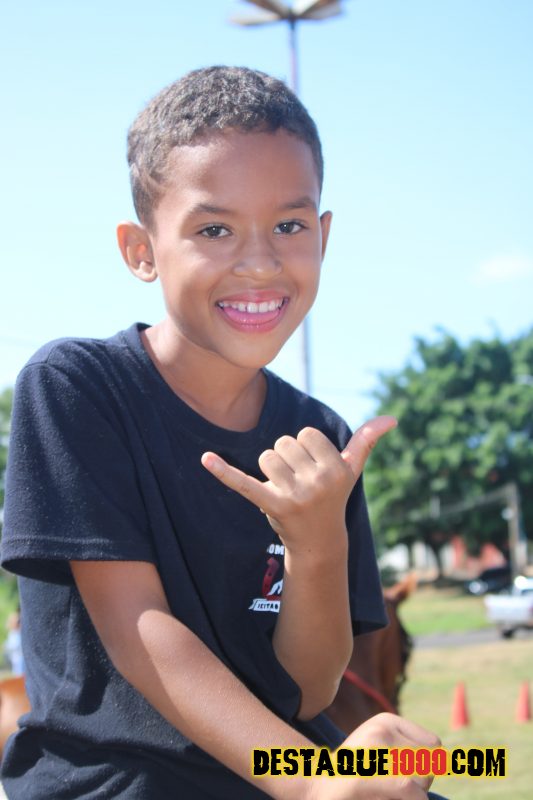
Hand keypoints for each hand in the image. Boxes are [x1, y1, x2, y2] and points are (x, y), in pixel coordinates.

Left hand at [201, 416, 395, 552]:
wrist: (319, 541)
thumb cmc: (333, 498)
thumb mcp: (352, 470)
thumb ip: (367, 441)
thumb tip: (392, 418)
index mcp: (337, 468)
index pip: (305, 434)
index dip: (305, 448)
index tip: (314, 469)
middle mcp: (319, 481)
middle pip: (284, 443)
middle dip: (286, 458)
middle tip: (298, 482)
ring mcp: (296, 496)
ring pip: (267, 457)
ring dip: (271, 469)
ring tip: (284, 488)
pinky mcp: (271, 506)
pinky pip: (243, 483)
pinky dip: (223, 471)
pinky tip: (206, 458)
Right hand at [307, 713, 439, 799]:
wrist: (315, 786)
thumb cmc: (354, 777)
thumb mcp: (379, 752)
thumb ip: (406, 752)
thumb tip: (446, 763)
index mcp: (386, 720)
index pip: (433, 745)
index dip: (426, 767)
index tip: (402, 775)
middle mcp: (381, 729)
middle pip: (431, 763)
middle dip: (421, 783)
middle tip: (392, 788)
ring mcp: (374, 750)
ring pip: (423, 782)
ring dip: (413, 795)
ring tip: (384, 792)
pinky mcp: (369, 775)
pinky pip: (412, 792)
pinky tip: (384, 797)